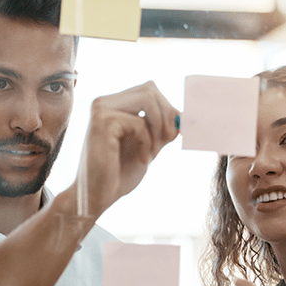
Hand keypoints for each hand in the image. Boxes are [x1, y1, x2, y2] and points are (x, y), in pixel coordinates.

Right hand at [75, 81, 178, 217]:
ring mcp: (101, 110)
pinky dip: (147, 142)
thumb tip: (187, 115)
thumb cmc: (119, 174)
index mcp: (113, 105)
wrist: (98, 196)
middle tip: (169, 140)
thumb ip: (163, 129)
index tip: (174, 134)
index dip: (168, 109)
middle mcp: (104, 102)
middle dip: (166, 115)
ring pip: (147, 98)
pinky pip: (139, 122)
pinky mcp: (102, 123)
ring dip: (158, 126)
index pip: (149, 90)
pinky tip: (142, 159)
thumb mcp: (148, 146)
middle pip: (150, 89)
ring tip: (154, 150)